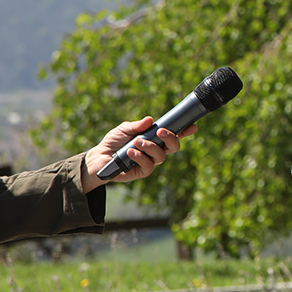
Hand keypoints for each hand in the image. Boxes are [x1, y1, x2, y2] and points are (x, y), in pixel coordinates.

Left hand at [81, 117, 197, 191]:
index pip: (173, 134)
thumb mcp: (124, 129)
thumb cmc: (114, 142)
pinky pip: (148, 165)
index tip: (193, 126)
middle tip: (161, 131)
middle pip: (174, 146)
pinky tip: (130, 152)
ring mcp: (151, 161)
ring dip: (150, 147)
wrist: (99, 158)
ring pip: (161, 155)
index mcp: (155, 138)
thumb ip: (137, 125)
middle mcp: (156, 150)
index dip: (185, 131)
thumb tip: (150, 120)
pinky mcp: (143, 171)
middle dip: (171, 138)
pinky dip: (140, 157)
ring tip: (136, 142)